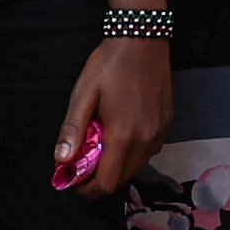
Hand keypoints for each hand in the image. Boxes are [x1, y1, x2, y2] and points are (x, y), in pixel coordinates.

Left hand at [55, 25, 174, 196]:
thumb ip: (73, 129)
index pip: (106, 183)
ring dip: (117, 165)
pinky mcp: (167, 125)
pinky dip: (132, 152)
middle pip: (122, 178)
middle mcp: (146, 140)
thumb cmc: (110, 64)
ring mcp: (160, 133)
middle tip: (84, 161)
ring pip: (137, 166)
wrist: (143, 39)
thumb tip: (62, 160)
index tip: (74, 182)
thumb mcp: (84, 94)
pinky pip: (149, 151)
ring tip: (102, 144)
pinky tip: (122, 133)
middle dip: (100, 178)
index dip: (88, 190)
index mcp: (123, 135)